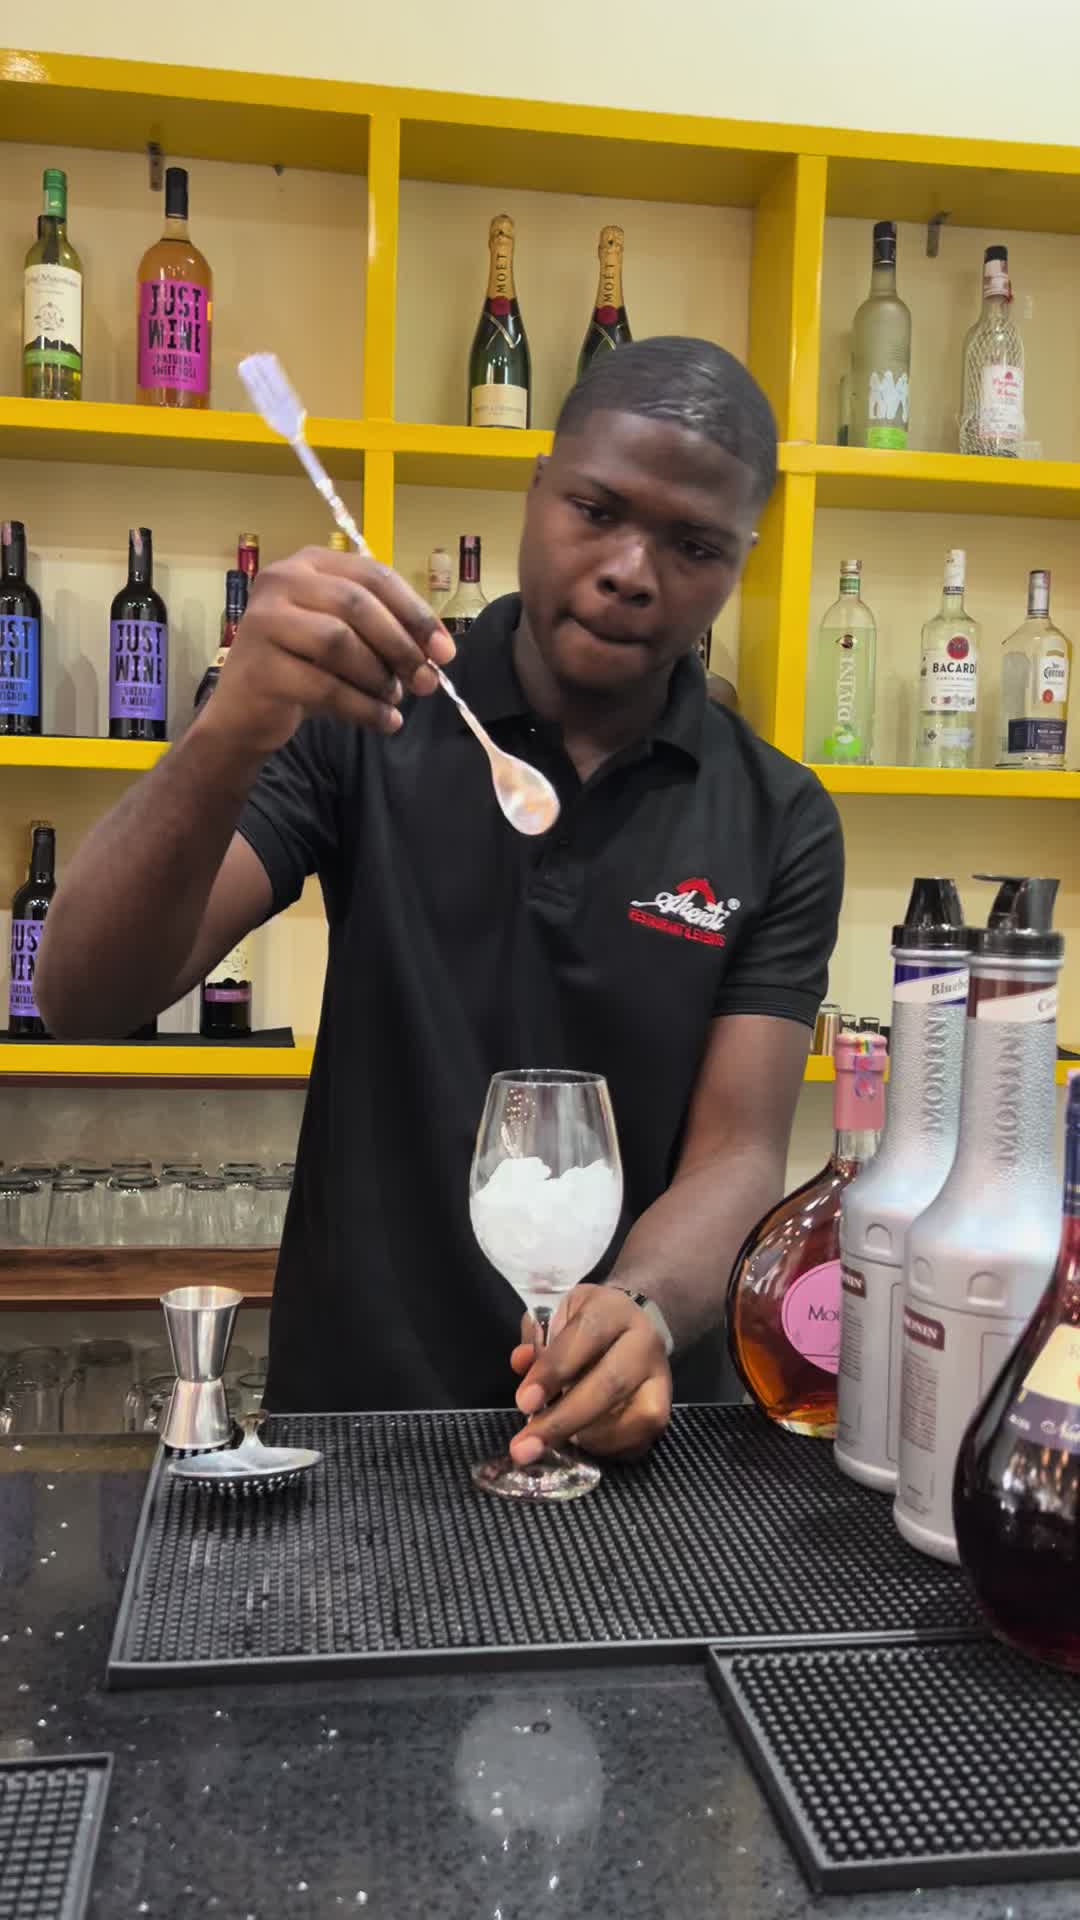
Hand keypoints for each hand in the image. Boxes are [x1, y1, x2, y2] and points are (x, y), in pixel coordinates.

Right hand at [199, 546, 455, 756]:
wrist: (244, 713)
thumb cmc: (301, 668)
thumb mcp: (345, 639)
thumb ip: (384, 633)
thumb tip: (438, 652)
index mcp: (309, 563)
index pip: (374, 576)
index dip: (415, 613)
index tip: (445, 651)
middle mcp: (281, 580)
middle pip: (357, 605)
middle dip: (401, 646)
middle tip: (427, 682)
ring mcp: (264, 620)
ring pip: (339, 642)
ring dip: (379, 676)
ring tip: (394, 700)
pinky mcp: (260, 666)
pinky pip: (325, 686)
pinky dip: (363, 708)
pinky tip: (384, 722)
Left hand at [508, 1286, 671, 1464]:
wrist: (634, 1325)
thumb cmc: (588, 1322)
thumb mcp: (559, 1314)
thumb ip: (538, 1340)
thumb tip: (522, 1364)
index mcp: (613, 1311)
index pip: (584, 1337)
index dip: (553, 1371)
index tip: (523, 1402)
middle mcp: (644, 1343)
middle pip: (609, 1385)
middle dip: (564, 1420)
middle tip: (526, 1446)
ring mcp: (660, 1379)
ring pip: (631, 1419)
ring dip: (585, 1439)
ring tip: (550, 1445)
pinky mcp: (664, 1410)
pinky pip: (639, 1440)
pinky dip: (605, 1450)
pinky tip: (579, 1446)